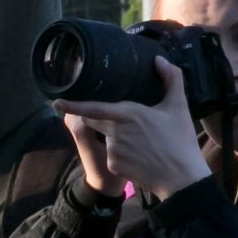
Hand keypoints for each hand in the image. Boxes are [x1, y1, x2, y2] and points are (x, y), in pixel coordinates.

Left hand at [54, 59, 210, 201]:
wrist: (181, 178)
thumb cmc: (180, 139)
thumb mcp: (179, 106)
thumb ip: (171, 78)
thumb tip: (159, 60)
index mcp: (127, 114)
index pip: (93, 108)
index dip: (72, 105)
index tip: (56, 101)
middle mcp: (115, 132)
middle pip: (96, 122)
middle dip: (103, 120)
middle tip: (129, 125)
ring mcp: (113, 151)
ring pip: (106, 139)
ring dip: (116, 138)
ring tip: (141, 143)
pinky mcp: (114, 166)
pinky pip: (112, 156)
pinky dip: (121, 155)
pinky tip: (139, 157)